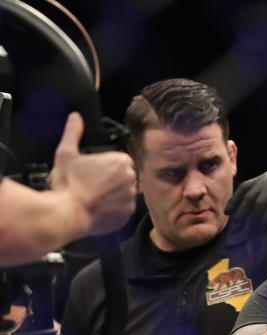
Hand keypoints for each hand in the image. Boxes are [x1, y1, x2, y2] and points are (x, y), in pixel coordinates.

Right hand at [49, 112, 136, 236]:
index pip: (120, 160)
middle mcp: (131, 179)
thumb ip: (73, 133)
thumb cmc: (68, 184)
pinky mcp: (128, 215)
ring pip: (124, 193)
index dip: (106, 165)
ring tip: (93, 196)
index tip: (95, 170)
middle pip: (124, 176)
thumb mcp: (66, 153)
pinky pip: (123, 209)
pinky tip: (98, 207)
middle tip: (92, 183)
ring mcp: (131, 198)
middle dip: (111, 179)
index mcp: (121, 161)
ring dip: (113, 194)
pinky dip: (113, 209)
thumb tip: (75, 118)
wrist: (68, 214)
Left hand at [224, 171, 266, 234]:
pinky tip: (260, 231)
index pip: (245, 187)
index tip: (227, 211)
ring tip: (245, 234)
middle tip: (233, 228)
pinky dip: (263, 222)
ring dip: (250, 221)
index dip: (235, 200)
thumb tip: (259, 210)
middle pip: (249, 198)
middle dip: (240, 214)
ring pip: (257, 207)